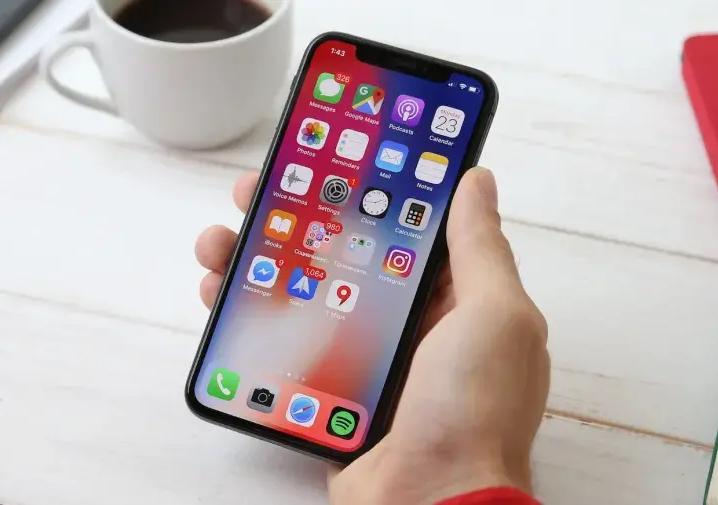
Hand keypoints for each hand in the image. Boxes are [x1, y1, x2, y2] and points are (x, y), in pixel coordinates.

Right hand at [194, 167, 549, 503]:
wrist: (431, 503)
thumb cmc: (475, 415)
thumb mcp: (496, 315)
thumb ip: (481, 247)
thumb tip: (476, 181)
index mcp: (457, 302)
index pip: (406, 228)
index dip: (367, 188)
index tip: (328, 156)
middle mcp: (412, 327)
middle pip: (342, 254)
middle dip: (295, 219)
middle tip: (256, 194)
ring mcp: (367, 361)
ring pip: (302, 295)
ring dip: (257, 264)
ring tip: (221, 245)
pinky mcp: (328, 394)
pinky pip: (283, 347)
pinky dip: (248, 322)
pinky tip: (223, 299)